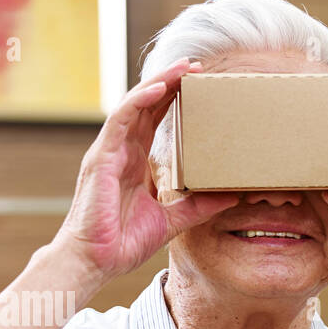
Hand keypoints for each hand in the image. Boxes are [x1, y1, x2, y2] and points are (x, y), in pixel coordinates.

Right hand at [52, 58, 239, 285]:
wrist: (96, 262)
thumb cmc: (123, 242)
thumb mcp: (172, 221)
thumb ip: (198, 207)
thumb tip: (231, 197)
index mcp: (136, 162)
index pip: (156, 121)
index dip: (176, 100)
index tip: (200, 85)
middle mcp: (122, 151)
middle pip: (148, 106)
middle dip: (171, 83)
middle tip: (197, 66)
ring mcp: (110, 151)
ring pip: (135, 105)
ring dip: (159, 84)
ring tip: (183, 68)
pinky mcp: (102, 158)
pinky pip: (120, 120)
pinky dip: (138, 102)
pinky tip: (157, 89)